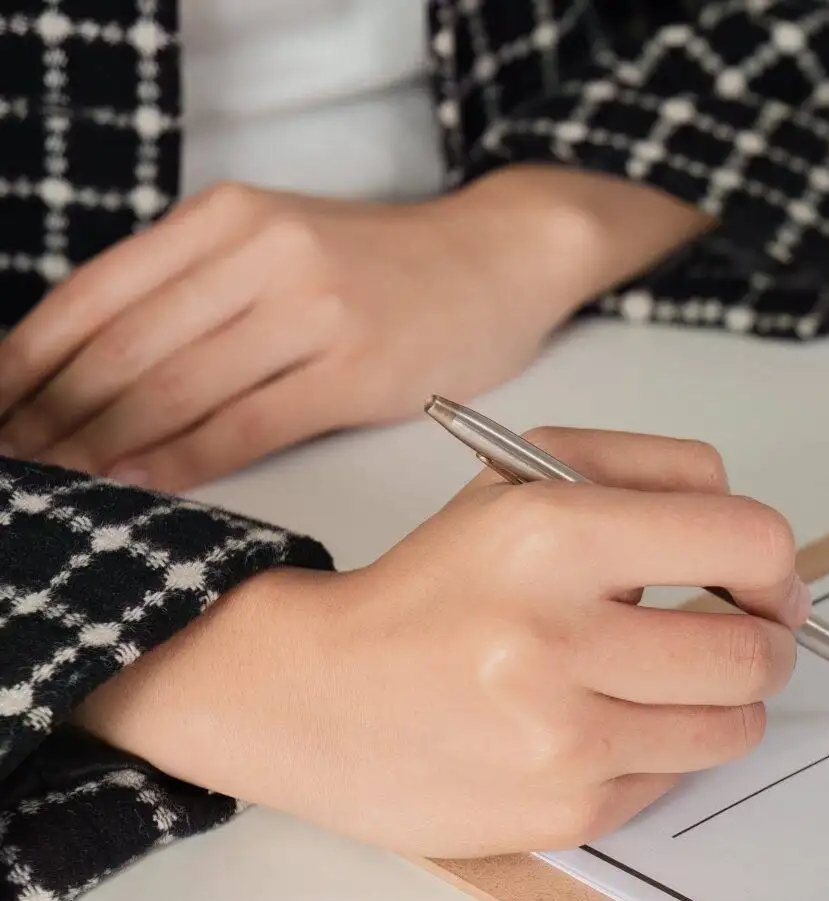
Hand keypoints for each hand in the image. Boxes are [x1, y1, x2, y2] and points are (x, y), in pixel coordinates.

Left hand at [0, 169, 709, 490]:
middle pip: (126, 347)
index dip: (28, 360)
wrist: (504, 257)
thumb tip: (92, 370)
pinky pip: (245, 423)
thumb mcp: (279, 243)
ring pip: (177, 389)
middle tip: (15, 460)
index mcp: (227, 215)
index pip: (95, 293)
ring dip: (107, 444)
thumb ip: (199, 289)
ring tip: (61, 480)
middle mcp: (262, 252)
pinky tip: (143, 481)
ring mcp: (313, 309)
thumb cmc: (387, 267)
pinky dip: (183, 459)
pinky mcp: (358, 369)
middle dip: (56, 413)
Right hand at [74, 428, 805, 856]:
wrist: (313, 695)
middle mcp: (553, 638)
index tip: (761, 581)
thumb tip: (766, 555)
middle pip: (756, 652)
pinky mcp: (566, 808)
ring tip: (671, 682)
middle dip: (768, 643)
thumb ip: (658, 476)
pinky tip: (605, 726)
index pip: (750, 543)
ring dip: (726, 703)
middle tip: (739, 636)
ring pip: (736, 726)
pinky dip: (664, 751)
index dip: (775, 566)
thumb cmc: (438, 586)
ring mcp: (561, 735)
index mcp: (549, 534)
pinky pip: (679, 777)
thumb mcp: (525, 478)